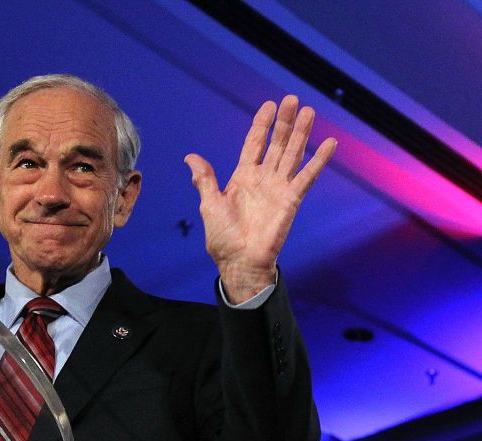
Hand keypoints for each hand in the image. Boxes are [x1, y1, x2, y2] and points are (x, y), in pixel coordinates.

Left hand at [184, 96, 336, 302]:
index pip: (254, 144)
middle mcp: (263, 179)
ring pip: (293, 154)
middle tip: (292, 99)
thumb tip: (190, 157)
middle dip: (284, 122)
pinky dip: (319, 160)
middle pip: (276, 144)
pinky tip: (329, 143)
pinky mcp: (291, 200)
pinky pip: (307, 176)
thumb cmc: (223, 237)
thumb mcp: (210, 204)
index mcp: (242, 177)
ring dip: (302, 134)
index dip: (261, 125)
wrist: (239, 261)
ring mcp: (279, 188)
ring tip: (310, 111)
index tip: (269, 105)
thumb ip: (205, 180)